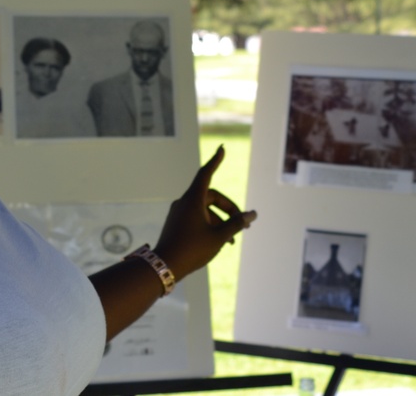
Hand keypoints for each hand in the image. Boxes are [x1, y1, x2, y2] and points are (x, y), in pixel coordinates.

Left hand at [153, 145, 256, 282]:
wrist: (163, 266)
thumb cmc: (192, 250)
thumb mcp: (219, 237)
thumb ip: (237, 223)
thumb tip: (252, 215)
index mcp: (193, 200)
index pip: (206, 173)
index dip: (215, 161)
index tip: (222, 149)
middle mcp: (184, 202)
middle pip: (211, 197)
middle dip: (229, 209)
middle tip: (243, 224)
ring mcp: (179, 213)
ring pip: (205, 210)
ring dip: (221, 221)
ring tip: (233, 240)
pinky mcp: (177, 223)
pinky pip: (197, 218)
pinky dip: (210, 225)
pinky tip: (220, 242)